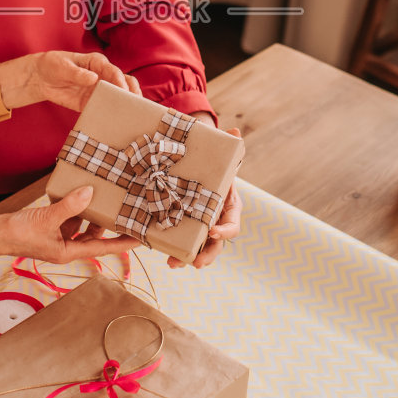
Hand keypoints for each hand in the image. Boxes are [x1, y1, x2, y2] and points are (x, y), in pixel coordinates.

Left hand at [0, 50, 140, 110]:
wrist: (40, 78)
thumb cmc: (53, 65)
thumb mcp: (62, 66)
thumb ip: (77, 73)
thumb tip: (93, 79)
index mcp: (97, 63)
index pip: (114, 71)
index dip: (120, 81)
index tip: (123, 92)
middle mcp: (102, 76)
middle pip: (124, 83)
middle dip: (132, 92)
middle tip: (137, 104)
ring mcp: (97, 90)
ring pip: (117, 97)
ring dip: (125, 105)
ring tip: (132, 115)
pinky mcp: (90, 102)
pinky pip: (103, 109)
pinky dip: (110, 115)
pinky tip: (116, 122)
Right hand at [0, 186, 138, 264]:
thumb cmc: (17, 234)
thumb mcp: (47, 218)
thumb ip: (69, 206)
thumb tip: (89, 193)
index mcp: (68, 252)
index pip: (103, 248)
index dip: (123, 243)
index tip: (141, 238)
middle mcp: (66, 247)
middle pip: (94, 237)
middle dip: (108, 225)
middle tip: (124, 210)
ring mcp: (57, 238)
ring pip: (81, 226)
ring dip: (90, 214)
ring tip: (103, 198)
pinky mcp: (49, 228)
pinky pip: (68, 218)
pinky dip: (74, 208)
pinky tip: (78, 194)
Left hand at [168, 128, 242, 269]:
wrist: (196, 165)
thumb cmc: (209, 161)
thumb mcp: (217, 154)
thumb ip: (226, 146)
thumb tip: (235, 132)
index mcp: (228, 205)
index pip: (233, 224)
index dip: (225, 230)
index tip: (214, 232)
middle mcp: (216, 220)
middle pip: (217, 244)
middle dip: (209, 255)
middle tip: (197, 263)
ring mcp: (201, 226)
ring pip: (200, 248)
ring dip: (188, 259)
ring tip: (174, 264)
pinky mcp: (185, 227)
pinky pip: (182, 242)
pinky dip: (174, 250)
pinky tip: (162, 254)